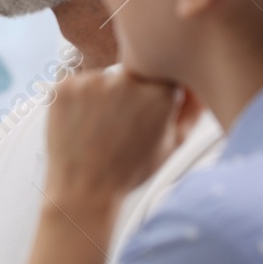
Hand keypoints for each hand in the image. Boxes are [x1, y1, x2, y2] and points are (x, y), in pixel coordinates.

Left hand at [43, 69, 199, 211]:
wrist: (84, 190)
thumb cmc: (130, 170)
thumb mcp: (173, 143)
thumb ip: (192, 108)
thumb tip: (198, 82)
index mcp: (160, 92)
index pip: (160, 74)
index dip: (150, 95)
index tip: (141, 114)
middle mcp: (127, 80)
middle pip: (130, 74)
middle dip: (124, 96)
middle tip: (115, 127)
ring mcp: (92, 81)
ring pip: (101, 79)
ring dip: (99, 97)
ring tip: (97, 130)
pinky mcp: (64, 87)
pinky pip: (74, 84)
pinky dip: (75, 101)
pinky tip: (79, 126)